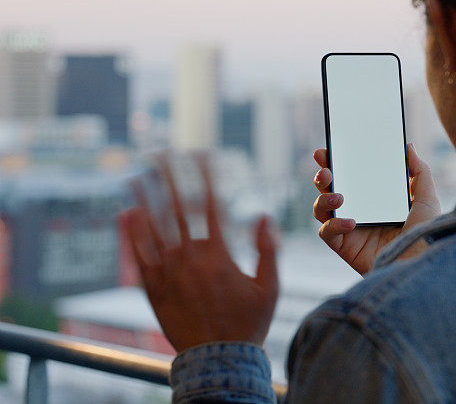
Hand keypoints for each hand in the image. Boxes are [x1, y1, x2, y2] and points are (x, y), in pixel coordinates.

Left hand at [120, 153, 278, 352]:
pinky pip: (139, 255)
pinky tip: (128, 214)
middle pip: (176, 208)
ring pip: (153, 227)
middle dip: (168, 177)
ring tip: (136, 174)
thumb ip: (268, 249)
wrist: (218, 360)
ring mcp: (168, 272)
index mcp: (219, 254)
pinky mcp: (153, 288)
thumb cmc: (247, 323)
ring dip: (144, 198)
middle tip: (160, 153)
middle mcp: (190, 258)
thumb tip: (263, 215)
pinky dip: (133, 233)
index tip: (201, 154)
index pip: (210, 204)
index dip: (205, 176)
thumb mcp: (270, 286)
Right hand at [312, 143, 440, 274]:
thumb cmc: (428, 234)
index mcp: (374, 199)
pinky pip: (326, 233)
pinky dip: (333, 224)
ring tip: (338, 196)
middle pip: (329, 190)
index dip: (335, 162)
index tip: (327, 150)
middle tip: (325, 168)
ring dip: (323, 199)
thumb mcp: (427, 198)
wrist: (424, 264)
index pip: (350, 176)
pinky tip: (350, 222)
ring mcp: (350, 231)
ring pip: (321, 210)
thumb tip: (409, 146)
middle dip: (321, 177)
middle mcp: (359, 212)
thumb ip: (419, 171)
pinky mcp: (346, 248)